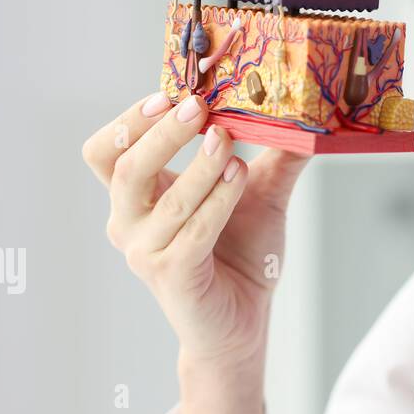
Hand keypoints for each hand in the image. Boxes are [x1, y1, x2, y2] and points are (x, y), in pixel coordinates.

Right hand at [82, 92, 310, 367]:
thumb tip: (308, 113)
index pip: (106, 151)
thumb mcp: (259, 191)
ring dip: (199, 165)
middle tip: (198, 106)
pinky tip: (240, 175)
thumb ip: (277, 154)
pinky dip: (217, 200)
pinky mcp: (173, 276)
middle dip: (161, 133)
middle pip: (123, 167)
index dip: (129, 121)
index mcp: (137, 196)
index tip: (169, 93)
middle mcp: (129, 223)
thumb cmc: (240, 252)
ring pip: (164, 199)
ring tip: (228, 141)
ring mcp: (146, 252)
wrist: (242, 319)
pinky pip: (193, 232)